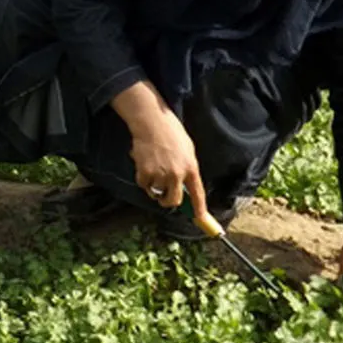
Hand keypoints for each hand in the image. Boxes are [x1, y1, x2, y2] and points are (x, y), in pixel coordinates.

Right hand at [113, 81, 214, 228]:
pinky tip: (144, 164)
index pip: (198, 194)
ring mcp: (160, 175)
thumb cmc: (171, 132)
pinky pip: (143, 185)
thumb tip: (185, 185)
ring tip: (153, 168)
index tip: (200, 219)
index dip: (199, 209)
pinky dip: (143, 179)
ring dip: (154, 186)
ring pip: (156, 193)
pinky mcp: (145, 172)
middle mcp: (177, 174)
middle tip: (164, 196)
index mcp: (191, 168)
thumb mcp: (187, 149)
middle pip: (174, 201)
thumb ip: (187, 168)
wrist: (152, 122)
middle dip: (169, 201)